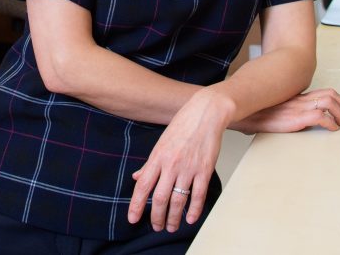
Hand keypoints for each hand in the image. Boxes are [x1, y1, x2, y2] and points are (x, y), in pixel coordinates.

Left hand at [127, 89, 230, 232]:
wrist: (206, 113)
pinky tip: (190, 218)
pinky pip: (198, 195)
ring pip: (178, 200)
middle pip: (160, 198)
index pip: (143, 185)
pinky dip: (195, 210)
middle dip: (156, 217)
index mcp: (158, 157)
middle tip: (156, 227)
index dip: (136, 205)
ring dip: (173, 217)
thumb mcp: (161, 142)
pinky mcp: (205, 170)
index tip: (132, 218)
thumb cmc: (183, 125)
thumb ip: (149, 163)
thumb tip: (137, 177)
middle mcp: (171, 165)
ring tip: (171, 226)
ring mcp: (189, 168)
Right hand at [232, 87, 339, 134]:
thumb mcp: (273, 110)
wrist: (241, 112)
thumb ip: (285, 112)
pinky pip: (321, 117)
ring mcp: (298, 107)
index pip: (324, 92)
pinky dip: (331, 124)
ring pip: (330, 102)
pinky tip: (332, 130)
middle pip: (331, 94)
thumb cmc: (254, 114)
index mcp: (296, 97)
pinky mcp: (296, 118)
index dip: (338, 101)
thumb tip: (294, 122)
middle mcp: (299, 99)